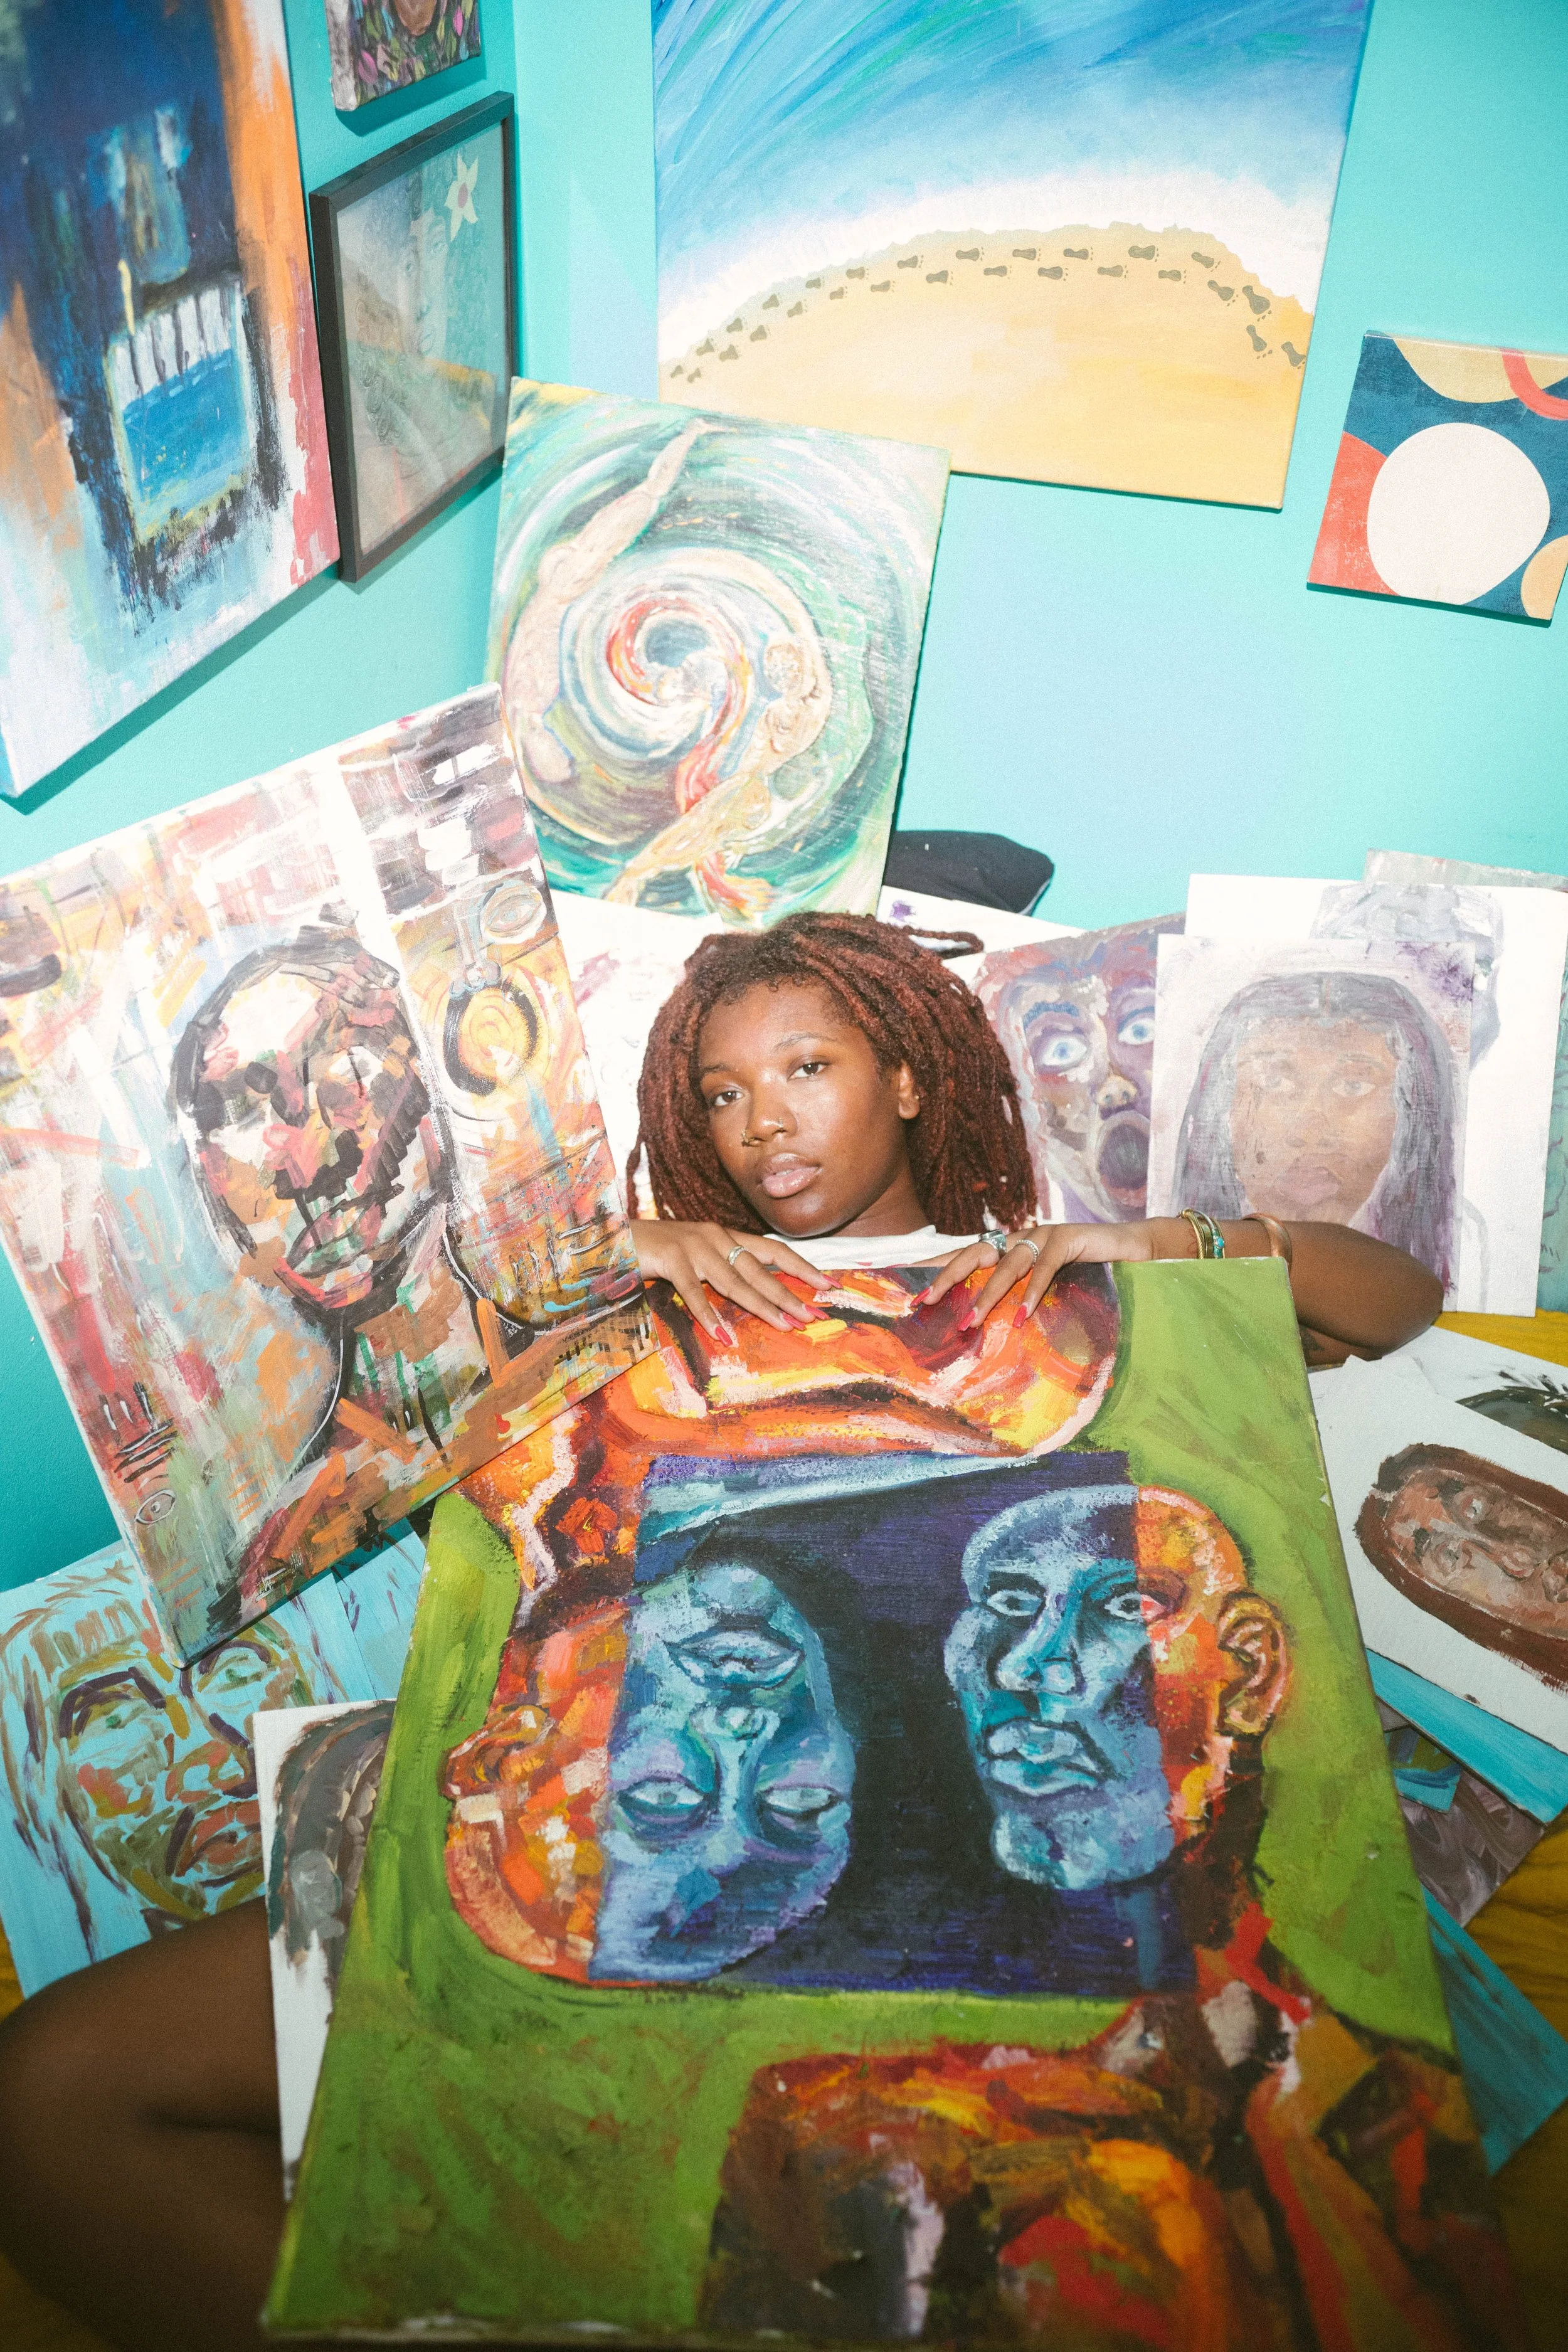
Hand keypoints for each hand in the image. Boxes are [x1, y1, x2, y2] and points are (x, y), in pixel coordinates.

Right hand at [631, 1220, 832, 1340]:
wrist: (614, 1235)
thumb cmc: (658, 1252)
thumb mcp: (698, 1258)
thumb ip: (724, 1270)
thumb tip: (757, 1294)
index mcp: (726, 1236)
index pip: (774, 1250)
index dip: (803, 1267)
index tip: (830, 1285)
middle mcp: (716, 1237)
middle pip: (760, 1270)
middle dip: (790, 1294)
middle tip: (815, 1315)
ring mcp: (694, 1246)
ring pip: (735, 1281)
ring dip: (763, 1305)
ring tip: (786, 1324)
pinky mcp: (671, 1259)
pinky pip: (693, 1291)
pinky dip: (709, 1314)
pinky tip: (724, 1334)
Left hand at [920, 1220, 1186, 1327]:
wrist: (1138, 1250)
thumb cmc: (1093, 1275)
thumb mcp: (1051, 1290)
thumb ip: (1024, 1301)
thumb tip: (998, 1334)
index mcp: (1013, 1247)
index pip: (968, 1255)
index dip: (940, 1270)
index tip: (914, 1291)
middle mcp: (1022, 1236)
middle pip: (974, 1251)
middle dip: (947, 1277)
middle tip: (924, 1302)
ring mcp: (1045, 1234)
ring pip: (1005, 1262)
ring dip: (985, 1295)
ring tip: (968, 1323)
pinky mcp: (1069, 1238)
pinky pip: (1044, 1266)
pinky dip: (1031, 1291)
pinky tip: (1020, 1316)